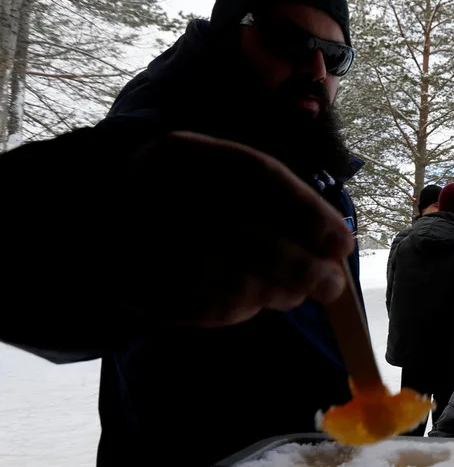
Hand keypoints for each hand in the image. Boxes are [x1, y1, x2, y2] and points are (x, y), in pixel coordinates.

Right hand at [110, 132, 354, 326]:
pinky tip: (250, 302)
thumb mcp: (221, 179)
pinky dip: (240, 311)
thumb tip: (337, 246)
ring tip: (291, 293)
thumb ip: (277, 203)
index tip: (343, 245)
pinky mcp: (135, 288)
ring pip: (236, 284)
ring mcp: (143, 245)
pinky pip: (208, 309)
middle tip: (332, 287)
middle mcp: (160, 194)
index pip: (259, 177)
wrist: (98, 218)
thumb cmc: (185, 198)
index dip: (310, 214)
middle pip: (252, 240)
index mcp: (184, 155)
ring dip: (277, 294)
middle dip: (304, 270)